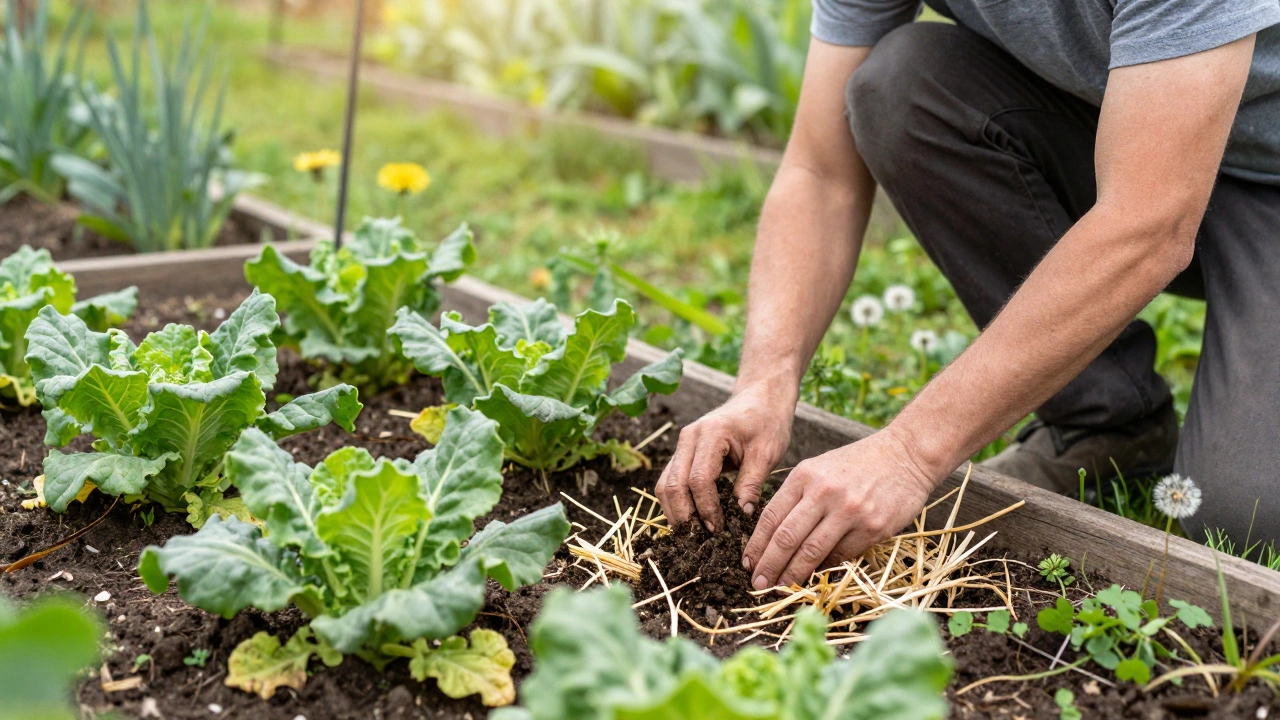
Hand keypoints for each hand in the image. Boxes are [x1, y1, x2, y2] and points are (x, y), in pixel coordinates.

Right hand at [654, 382, 794, 531]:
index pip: (698, 480)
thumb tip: (741, 516)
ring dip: (676, 512)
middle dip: (685, 516)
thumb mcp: (767, 452)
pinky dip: (677, 502)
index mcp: (710, 434)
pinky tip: (692, 519)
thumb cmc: (766, 422)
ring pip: (665, 485)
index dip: (706, 509)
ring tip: (695, 535)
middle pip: (672, 485)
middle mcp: (688, 438)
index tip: (720, 530)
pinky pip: (670, 481)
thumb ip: (752, 483)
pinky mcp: (683, 453)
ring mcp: (682, 444)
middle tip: (702, 540)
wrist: (759, 398)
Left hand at [741, 427, 937, 589]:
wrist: (906, 454)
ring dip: (792, 575)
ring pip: (812, 552)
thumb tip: (775, 540)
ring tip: (780, 588)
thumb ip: (798, 498)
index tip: (748, 563)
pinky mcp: (873, 527)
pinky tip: (816, 575)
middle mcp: (824, 492)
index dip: (757, 544)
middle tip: (758, 584)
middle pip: (787, 538)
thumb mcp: (820, 468)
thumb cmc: (858, 464)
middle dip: (769, 565)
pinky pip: (842, 555)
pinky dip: (826, 568)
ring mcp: (850, 511)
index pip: (771, 516)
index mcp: (805, 475)